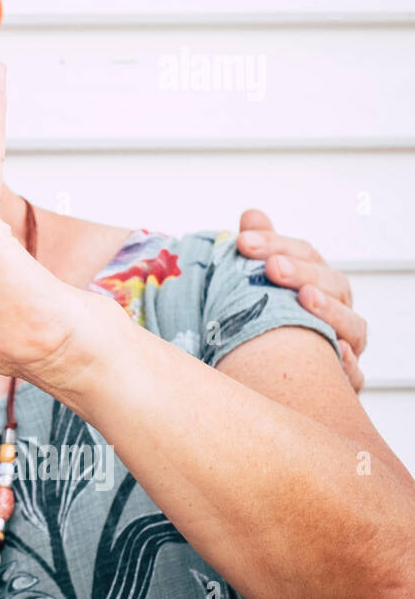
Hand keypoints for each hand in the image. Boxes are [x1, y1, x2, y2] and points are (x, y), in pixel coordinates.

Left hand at [236, 209, 366, 390]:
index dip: (277, 244)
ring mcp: (344, 346)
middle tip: (272, 266)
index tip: (243, 241)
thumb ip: (259, 251)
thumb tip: (252, 216)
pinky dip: (348, 366)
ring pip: (351, 326)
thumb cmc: (265, 325)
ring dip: (330, 310)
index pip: (305, 255)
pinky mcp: (344, 383)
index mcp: (317, 284)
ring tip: (305, 297)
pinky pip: (354, 375)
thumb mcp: (256, 288)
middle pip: (332, 284)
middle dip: (302, 272)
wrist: (268, 379)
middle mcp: (336, 313)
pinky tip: (335, 352)